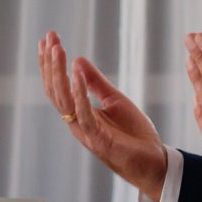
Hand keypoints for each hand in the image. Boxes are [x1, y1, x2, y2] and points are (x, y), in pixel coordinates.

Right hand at [38, 31, 167, 196]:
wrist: (155, 163)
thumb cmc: (134, 135)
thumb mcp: (115, 101)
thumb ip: (96, 83)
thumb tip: (78, 60)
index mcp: (80, 114)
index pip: (58, 86)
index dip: (50, 64)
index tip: (47, 40)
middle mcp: (77, 123)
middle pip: (55, 91)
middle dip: (50, 64)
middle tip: (49, 37)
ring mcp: (86, 132)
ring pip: (64, 101)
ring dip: (59, 74)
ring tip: (58, 50)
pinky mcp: (99, 140)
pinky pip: (84, 115)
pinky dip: (78, 93)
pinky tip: (75, 74)